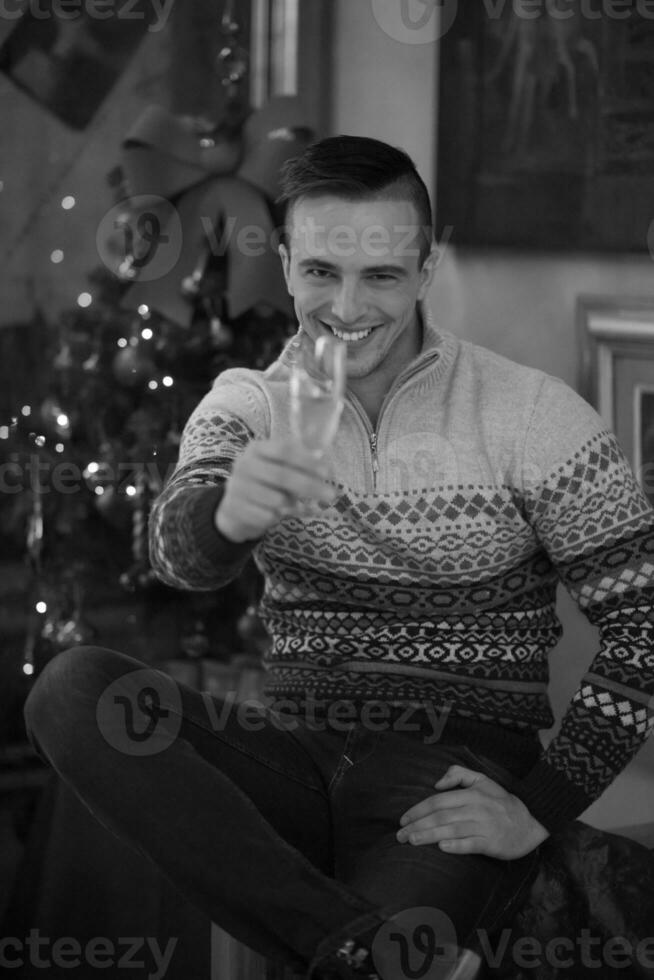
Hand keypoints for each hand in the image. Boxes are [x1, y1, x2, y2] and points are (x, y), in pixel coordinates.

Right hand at [215, 437, 337, 541]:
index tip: (328, 473)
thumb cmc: (264, 482)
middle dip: (310, 486)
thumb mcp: (277, 465)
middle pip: (282, 475)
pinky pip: (268, 516)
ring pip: (276, 499)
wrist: (233, 507)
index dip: (307, 461)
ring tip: (293, 504)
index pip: (284, 450)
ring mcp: (237, 487)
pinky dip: (278, 518)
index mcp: (257, 449)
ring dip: (292, 504)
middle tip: (331, 495)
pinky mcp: (236, 509)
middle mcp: (244, 465)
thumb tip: (320, 449)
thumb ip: (298, 457)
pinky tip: (276, 514)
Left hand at [396, 763, 548, 859]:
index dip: (418, 809)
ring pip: (451, 829)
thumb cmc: (502, 802)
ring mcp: (484, 826)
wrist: (531, 822)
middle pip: (441, 816)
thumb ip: (459, 774)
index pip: (438, 800)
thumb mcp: (482, 780)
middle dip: (417, 825)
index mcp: (471, 794)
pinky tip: (442, 847)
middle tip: (400, 835)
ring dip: (429, 835)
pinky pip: (471, 843)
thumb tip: (437, 782)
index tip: (403, 819)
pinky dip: (456, 845)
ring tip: (412, 841)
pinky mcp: (492, 842)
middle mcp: (476, 808)